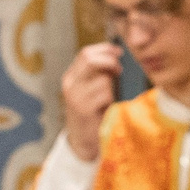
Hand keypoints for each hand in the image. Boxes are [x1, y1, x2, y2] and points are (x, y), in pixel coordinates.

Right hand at [61, 44, 122, 161]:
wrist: (82, 140)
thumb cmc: (92, 113)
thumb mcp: (92, 89)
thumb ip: (98, 73)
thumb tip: (114, 55)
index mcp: (71, 77)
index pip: (86, 53)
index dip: (104, 49)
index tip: (119, 52)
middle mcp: (70, 84)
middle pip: (90, 59)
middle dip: (110, 61)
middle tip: (119, 70)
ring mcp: (75, 96)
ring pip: (102, 79)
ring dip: (112, 87)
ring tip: (107, 98)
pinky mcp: (83, 108)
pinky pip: (105, 94)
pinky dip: (110, 99)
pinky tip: (105, 108)